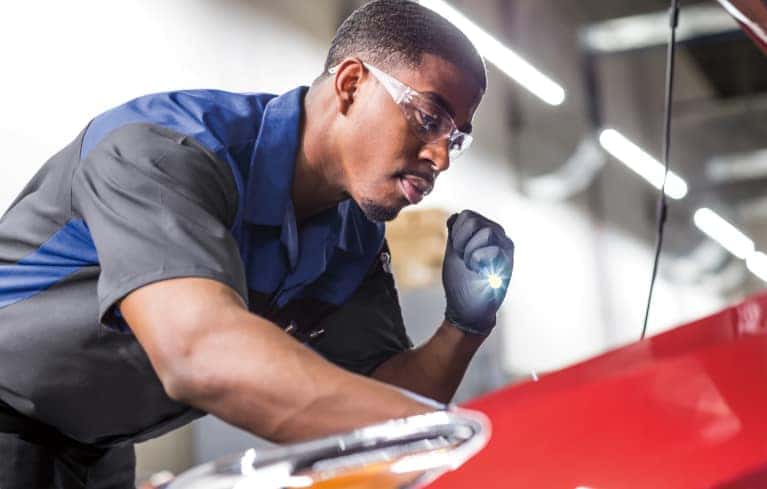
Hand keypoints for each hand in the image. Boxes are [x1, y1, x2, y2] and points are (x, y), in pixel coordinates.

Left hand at [442, 210, 513, 335]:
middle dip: (461, 241)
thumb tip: (455, 216)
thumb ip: (455, 234)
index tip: (457, 252)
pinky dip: (479, 261)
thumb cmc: (460, 283)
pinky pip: (492, 249)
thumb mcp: (453, 253)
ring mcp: (505, 246)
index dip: (456, 233)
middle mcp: (497, 235)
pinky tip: (481, 272)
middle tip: (465, 260)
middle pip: (473, 219)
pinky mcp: (509, 259)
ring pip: (484, 231)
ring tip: (473, 266)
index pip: (466, 215)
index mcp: (483, 231)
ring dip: (470, 252)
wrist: (467, 309)